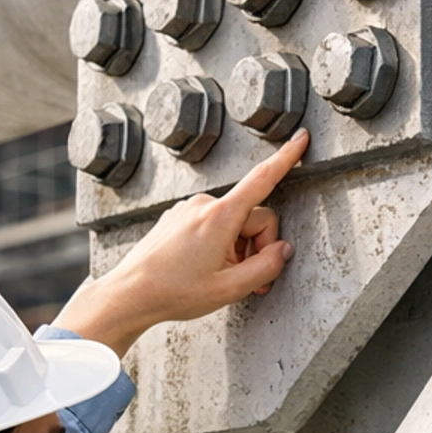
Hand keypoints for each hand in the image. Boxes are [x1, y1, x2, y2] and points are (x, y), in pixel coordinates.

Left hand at [55, 130, 308, 356]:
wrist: (130, 294)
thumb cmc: (174, 292)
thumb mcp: (230, 290)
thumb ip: (265, 267)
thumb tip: (282, 250)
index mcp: (220, 217)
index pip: (262, 180)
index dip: (286, 159)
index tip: (301, 139)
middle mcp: (204, 204)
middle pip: (252, 216)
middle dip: (257, 246)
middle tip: (249, 280)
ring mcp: (188, 209)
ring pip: (232, 223)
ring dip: (237, 248)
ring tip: (221, 277)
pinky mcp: (178, 217)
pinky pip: (212, 224)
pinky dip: (219, 244)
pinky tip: (204, 268)